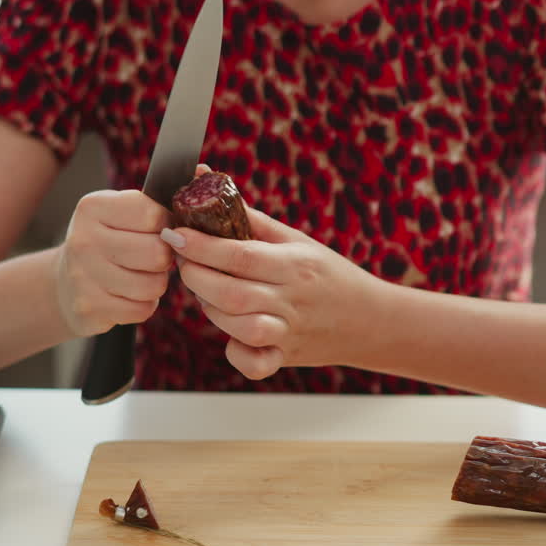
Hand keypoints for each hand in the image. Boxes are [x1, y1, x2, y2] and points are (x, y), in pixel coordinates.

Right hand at [53, 189, 173, 336]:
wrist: (66, 282)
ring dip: (157, 283)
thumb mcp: (124, 211)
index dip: (168, 224)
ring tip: (143, 274)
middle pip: (156, 252)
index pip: (152, 214)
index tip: (163, 228)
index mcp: (94, 207)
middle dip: (166, 257)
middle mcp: (84, 239)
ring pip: (153, 284)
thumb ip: (161, 195)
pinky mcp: (90, 306)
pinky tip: (130, 293)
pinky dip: (144, 304)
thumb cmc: (109, 239)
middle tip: (157, 256)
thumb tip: (203, 170)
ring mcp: (83, 275)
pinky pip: (142, 309)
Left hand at [162, 209, 383, 379]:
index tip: (175, 233)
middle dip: (196, 277)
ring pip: (239, 327)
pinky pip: (255, 364)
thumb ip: (251, 220)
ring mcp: (290, 332)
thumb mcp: (296, 241)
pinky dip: (237, 353)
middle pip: (232, 293)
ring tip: (207, 293)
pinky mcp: (286, 357)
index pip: (240, 255)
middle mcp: (293, 299)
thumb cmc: (328, 273)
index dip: (201, 246)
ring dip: (212, 310)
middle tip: (184, 263)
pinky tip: (232, 334)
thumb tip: (208, 181)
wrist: (370, 319)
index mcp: (295, 264)